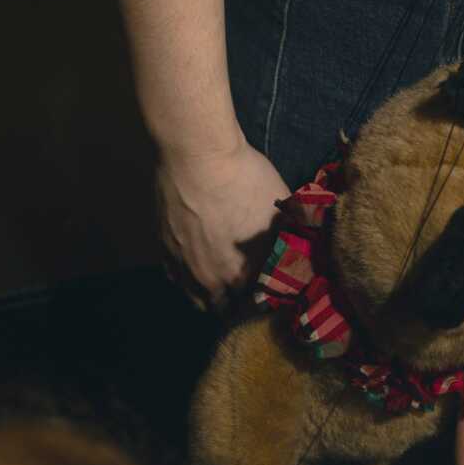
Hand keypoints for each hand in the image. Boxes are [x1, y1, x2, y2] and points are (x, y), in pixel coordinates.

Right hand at [158, 142, 289, 310]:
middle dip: (237, 305)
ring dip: (210, 297)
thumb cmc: (245, 179)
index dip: (266, 301)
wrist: (196, 155)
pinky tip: (196, 269)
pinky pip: (175, 278)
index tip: (272, 293)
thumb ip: (288, 239)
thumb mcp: (281, 210)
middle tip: (247, 292)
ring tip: (221, 287)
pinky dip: (187, 279)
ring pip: (197, 299)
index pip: (257, 306)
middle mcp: (211, 280)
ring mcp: (183, 267)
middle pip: (225, 310)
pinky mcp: (164, 249)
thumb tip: (300, 252)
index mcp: (244, 275)